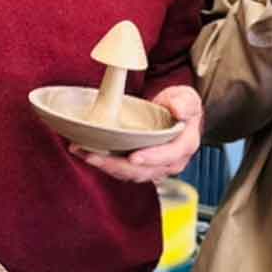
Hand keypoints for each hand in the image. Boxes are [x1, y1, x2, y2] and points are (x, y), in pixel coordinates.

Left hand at [73, 84, 202, 182]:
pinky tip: (86, 153)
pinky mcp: (139, 167)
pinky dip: (104, 163)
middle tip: (95, 156)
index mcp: (184, 146)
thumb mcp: (186, 98)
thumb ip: (184, 103)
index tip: (134, 157)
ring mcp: (154, 166)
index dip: (152, 157)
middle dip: (118, 165)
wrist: (174, 112)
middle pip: (144, 171)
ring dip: (106, 166)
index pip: (169, 156)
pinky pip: (121, 170)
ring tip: (84, 153)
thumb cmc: (180, 105)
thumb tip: (179, 110)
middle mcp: (170, 162)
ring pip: (130, 174)